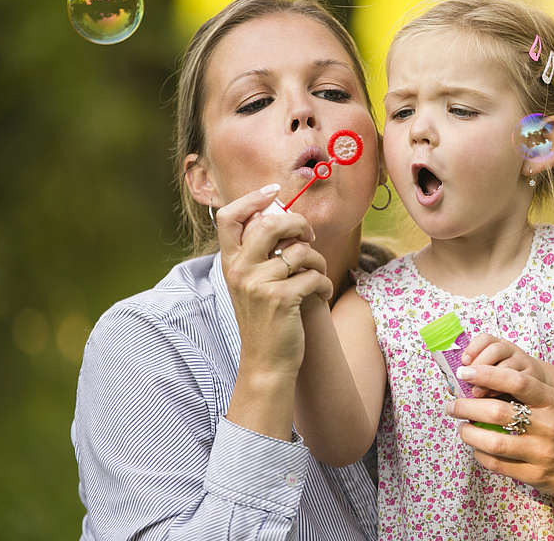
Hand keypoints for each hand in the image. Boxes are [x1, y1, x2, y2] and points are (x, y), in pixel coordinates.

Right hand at [215, 187, 331, 376]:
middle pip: (271, 222)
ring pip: (300, 251)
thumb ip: (258, 253)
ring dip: (318, 260)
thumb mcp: (251, 283)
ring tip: (317, 274)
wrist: (265, 362)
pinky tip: (322, 293)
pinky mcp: (281, 299)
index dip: (252, 198)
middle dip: (299, 224)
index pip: (229, 217)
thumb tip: (281, 216)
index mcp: (229, 262)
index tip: (273, 192)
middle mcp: (239, 270)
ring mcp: (258, 284)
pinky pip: (313, 275)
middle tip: (309, 236)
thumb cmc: (264, 319)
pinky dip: (324, 283)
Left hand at [447, 365, 553, 535]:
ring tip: (461, 428)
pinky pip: (497, 464)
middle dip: (466, 407)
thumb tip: (483, 384)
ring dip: (468, 434)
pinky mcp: (535, 476)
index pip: (517, 382)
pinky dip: (480, 455)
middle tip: (452, 405)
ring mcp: (541, 453)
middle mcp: (548, 426)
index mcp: (553, 402)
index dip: (487, 374)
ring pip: (492, 442)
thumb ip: (528, 395)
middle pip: (497, 412)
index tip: (465, 373)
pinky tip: (476, 449)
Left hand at [460, 334, 547, 396]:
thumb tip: (452, 388)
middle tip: (467, 379)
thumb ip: (472, 378)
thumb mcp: (488, 375)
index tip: (463, 362)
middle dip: (479, 365)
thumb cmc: (504, 382)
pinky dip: (502, 390)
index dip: (473, 348)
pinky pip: (518, 381)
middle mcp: (511, 351)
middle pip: (495, 350)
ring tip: (477, 393)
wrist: (534, 386)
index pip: (485, 339)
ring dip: (489, 380)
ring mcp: (523, 363)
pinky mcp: (533, 378)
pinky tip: (493, 398)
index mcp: (497, 346)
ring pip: (507, 366)